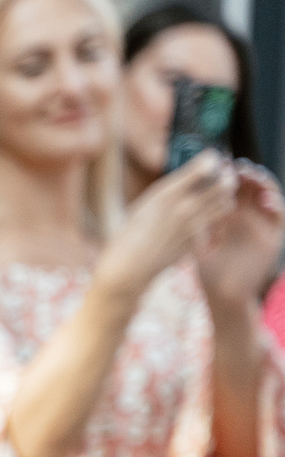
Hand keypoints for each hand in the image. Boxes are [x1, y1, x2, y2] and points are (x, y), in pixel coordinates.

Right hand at [99, 149, 236, 303]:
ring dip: (224, 196)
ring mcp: (194, 226)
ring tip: (215, 195)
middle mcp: (185, 207)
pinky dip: (213, 217)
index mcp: (168, 193)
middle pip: (225, 183)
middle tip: (221, 175)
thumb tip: (191, 178)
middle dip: (226, 176)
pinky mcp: (198, 241)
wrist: (129, 266)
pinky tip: (201, 217)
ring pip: (226, 203)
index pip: (206, 166)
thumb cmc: (129, 234)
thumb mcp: (145, 203)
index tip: (210, 159)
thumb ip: (170, 191)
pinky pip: (215, 224)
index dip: (212, 159)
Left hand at [195, 161, 284, 312]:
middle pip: (251, 186)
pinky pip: (279, 216)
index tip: (220, 164)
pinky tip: (265, 200)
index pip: (231, 186)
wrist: (223, 292)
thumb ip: (196, 218)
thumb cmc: (207, 268)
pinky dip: (275, 205)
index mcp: (229, 213)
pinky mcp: (274, 235)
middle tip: (237, 166)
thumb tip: (181, 196)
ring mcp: (262, 224)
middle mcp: (247, 215)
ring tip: (252, 176)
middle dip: (246, 173)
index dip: (228, 174)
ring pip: (267, 195)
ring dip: (262, 184)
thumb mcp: (199, 238)